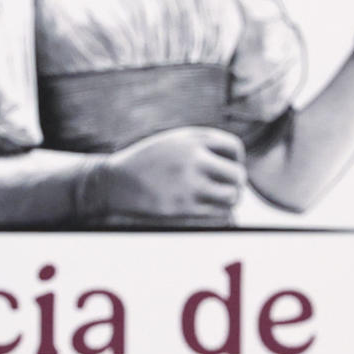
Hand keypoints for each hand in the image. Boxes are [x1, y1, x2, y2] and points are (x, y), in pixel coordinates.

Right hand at [102, 126, 245, 221]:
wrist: (115, 181)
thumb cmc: (147, 161)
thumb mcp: (174, 141)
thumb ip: (202, 144)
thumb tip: (235, 161)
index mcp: (193, 140)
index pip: (234, 148)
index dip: (236, 160)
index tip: (226, 167)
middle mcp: (194, 160)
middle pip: (237, 174)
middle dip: (236, 183)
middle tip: (228, 188)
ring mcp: (189, 184)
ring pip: (231, 196)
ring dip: (230, 199)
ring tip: (221, 200)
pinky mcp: (182, 207)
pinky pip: (217, 213)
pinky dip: (219, 213)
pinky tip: (210, 210)